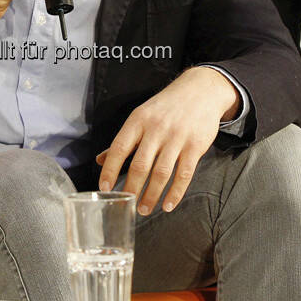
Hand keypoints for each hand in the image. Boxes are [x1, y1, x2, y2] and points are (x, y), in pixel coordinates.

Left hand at [95, 67, 239, 214]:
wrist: (200, 90)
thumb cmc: (166, 107)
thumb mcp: (141, 116)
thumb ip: (124, 140)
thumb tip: (100, 160)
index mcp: (138, 120)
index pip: (119, 148)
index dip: (110, 169)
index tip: (104, 188)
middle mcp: (156, 129)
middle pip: (140, 165)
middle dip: (131, 188)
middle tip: (126, 205)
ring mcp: (177, 137)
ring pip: (161, 173)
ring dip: (151, 195)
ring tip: (144, 209)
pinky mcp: (195, 146)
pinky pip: (184, 174)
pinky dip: (175, 193)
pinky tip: (168, 205)